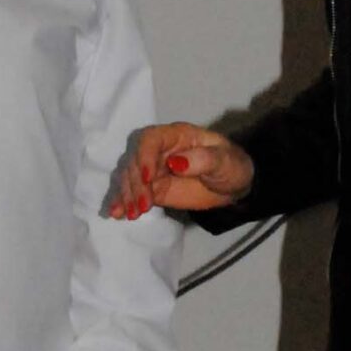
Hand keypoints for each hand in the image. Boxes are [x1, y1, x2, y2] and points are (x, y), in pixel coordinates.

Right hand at [109, 122, 254, 218]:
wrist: (233, 186)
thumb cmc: (231, 166)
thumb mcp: (224, 161)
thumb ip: (202, 160)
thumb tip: (175, 162)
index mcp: (176, 136)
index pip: (151, 139)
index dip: (144, 156)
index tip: (148, 178)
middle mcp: (159, 150)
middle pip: (135, 160)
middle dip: (135, 184)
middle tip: (143, 206)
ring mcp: (153, 170)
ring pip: (130, 178)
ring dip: (127, 195)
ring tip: (131, 215)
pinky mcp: (152, 188)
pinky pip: (133, 192)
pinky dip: (123, 202)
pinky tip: (117, 214)